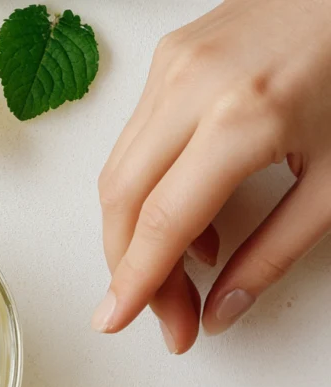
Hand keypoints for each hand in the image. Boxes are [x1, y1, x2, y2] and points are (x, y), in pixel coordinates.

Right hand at [95, 0, 330, 352]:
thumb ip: (276, 252)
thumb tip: (223, 308)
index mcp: (241, 117)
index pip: (162, 222)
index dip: (137, 283)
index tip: (118, 321)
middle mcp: (191, 86)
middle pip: (123, 200)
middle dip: (131, 267)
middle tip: (163, 313)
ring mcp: (172, 66)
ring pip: (119, 171)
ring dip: (135, 233)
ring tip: (182, 272)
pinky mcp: (168, 58)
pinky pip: (135, 139)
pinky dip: (147, 189)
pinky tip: (188, 217)